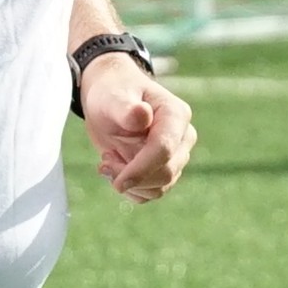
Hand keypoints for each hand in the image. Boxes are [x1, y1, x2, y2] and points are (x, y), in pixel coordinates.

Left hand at [78, 54, 194, 203]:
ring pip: (158, 188)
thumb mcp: (113, 97)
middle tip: (104, 161)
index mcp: (176, 114)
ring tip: (108, 159)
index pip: (164, 149)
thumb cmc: (113, 94)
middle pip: (165, 173)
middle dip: (131, 175)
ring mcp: (177, 156)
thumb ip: (126, 109)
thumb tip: (142, 115)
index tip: (117, 182)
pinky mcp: (166, 170)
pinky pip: (151, 193)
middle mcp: (183, 137)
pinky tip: (116, 168)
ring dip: (129, 183)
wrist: (112, 101)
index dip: (141, 169)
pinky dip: (130, 189)